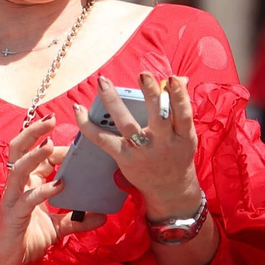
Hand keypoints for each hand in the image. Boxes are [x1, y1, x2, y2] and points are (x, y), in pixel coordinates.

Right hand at [0, 115, 107, 264]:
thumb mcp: (56, 229)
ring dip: (34, 153)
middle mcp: (18, 186)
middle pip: (19, 149)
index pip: (38, 156)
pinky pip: (28, 197)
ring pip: (19, 166)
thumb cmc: (24, 240)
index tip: (75, 144)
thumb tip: (102, 216)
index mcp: (27, 184)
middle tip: (51, 118)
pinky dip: (44, 189)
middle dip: (34, 132)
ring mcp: (13, 198)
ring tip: (50, 143)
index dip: (54, 147)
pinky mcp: (13, 214)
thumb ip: (76, 220)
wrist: (2, 263)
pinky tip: (59, 185)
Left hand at [75, 74, 201, 219]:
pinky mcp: (124, 158)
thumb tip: (180, 79)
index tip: (171, 78)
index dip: (178, 96)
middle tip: (142, 74)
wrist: (170, 189)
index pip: (183, 114)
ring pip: (127, 125)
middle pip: (157, 116)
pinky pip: (103, 140)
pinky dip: (88, 125)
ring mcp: (142, 152)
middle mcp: (164, 143)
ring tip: (103, 82)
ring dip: (113, 102)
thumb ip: (180, 106)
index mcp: (183, 136)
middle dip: (151, 95)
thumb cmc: (176, 154)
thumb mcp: (185, 133)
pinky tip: (78, 109)